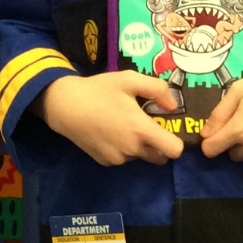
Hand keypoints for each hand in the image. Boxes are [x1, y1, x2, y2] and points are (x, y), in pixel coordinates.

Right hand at [39, 72, 183, 164]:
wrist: (65, 106)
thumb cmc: (99, 90)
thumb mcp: (129, 79)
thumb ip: (157, 89)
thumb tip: (172, 105)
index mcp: (141, 130)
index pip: (174, 151)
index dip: (177, 143)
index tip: (170, 130)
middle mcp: (132, 149)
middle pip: (160, 158)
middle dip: (159, 145)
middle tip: (147, 126)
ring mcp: (118, 159)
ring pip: (140, 157)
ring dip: (140, 147)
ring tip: (124, 125)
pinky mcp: (105, 162)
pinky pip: (124, 159)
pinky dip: (123, 149)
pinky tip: (111, 132)